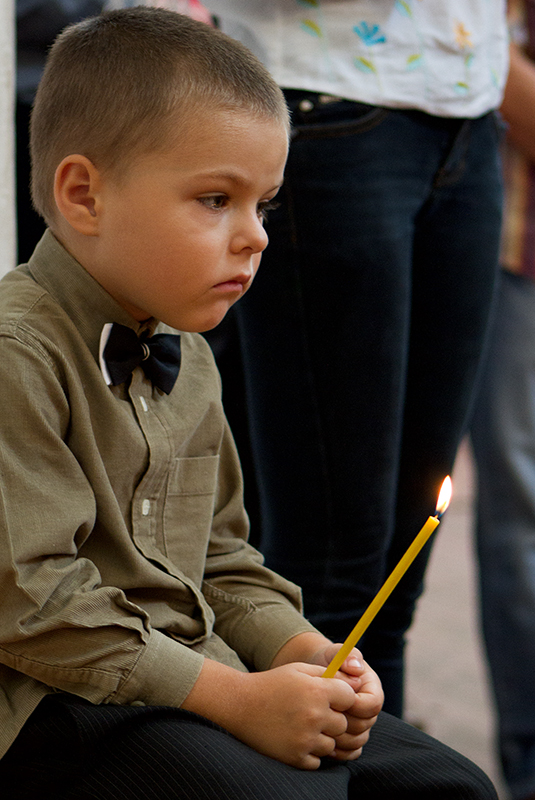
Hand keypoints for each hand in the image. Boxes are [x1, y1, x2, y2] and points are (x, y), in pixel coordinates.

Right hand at [182, 658, 356, 768]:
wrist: (240, 704)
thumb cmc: (272, 683)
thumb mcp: (299, 670)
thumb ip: (329, 675)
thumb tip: (357, 685)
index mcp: (317, 690)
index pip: (350, 698)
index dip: (341, 697)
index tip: (329, 697)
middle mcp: (314, 715)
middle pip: (343, 724)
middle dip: (332, 718)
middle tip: (312, 712)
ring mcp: (305, 739)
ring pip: (332, 744)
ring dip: (321, 737)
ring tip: (301, 725)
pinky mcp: (296, 757)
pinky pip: (317, 760)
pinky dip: (310, 752)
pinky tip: (295, 738)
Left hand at [308, 643, 383, 759]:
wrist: (316, 676)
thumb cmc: (327, 662)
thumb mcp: (334, 653)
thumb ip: (346, 655)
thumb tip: (355, 667)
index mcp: (371, 689)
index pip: (373, 704)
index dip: (354, 705)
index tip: (335, 700)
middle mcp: (370, 710)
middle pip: (365, 726)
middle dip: (343, 721)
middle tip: (323, 714)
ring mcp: (362, 726)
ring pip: (358, 741)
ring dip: (339, 737)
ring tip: (319, 727)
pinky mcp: (351, 739)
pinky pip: (351, 752)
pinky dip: (338, 750)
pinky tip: (321, 739)